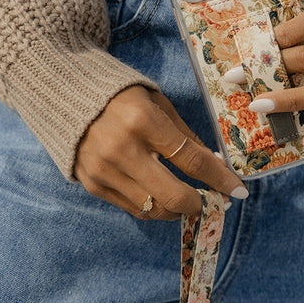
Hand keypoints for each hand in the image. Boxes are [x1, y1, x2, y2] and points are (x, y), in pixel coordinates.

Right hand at [74, 86, 247, 219]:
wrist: (65, 93)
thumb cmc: (121, 95)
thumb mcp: (158, 104)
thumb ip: (186, 138)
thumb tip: (216, 168)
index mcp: (143, 121)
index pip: (191, 160)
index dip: (220, 180)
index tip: (238, 190)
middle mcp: (121, 150)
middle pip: (173, 196)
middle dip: (201, 205)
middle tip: (215, 202)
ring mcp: (103, 171)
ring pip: (154, 209)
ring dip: (179, 210)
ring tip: (191, 200)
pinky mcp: (92, 184)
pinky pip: (133, 208)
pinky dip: (155, 206)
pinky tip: (164, 196)